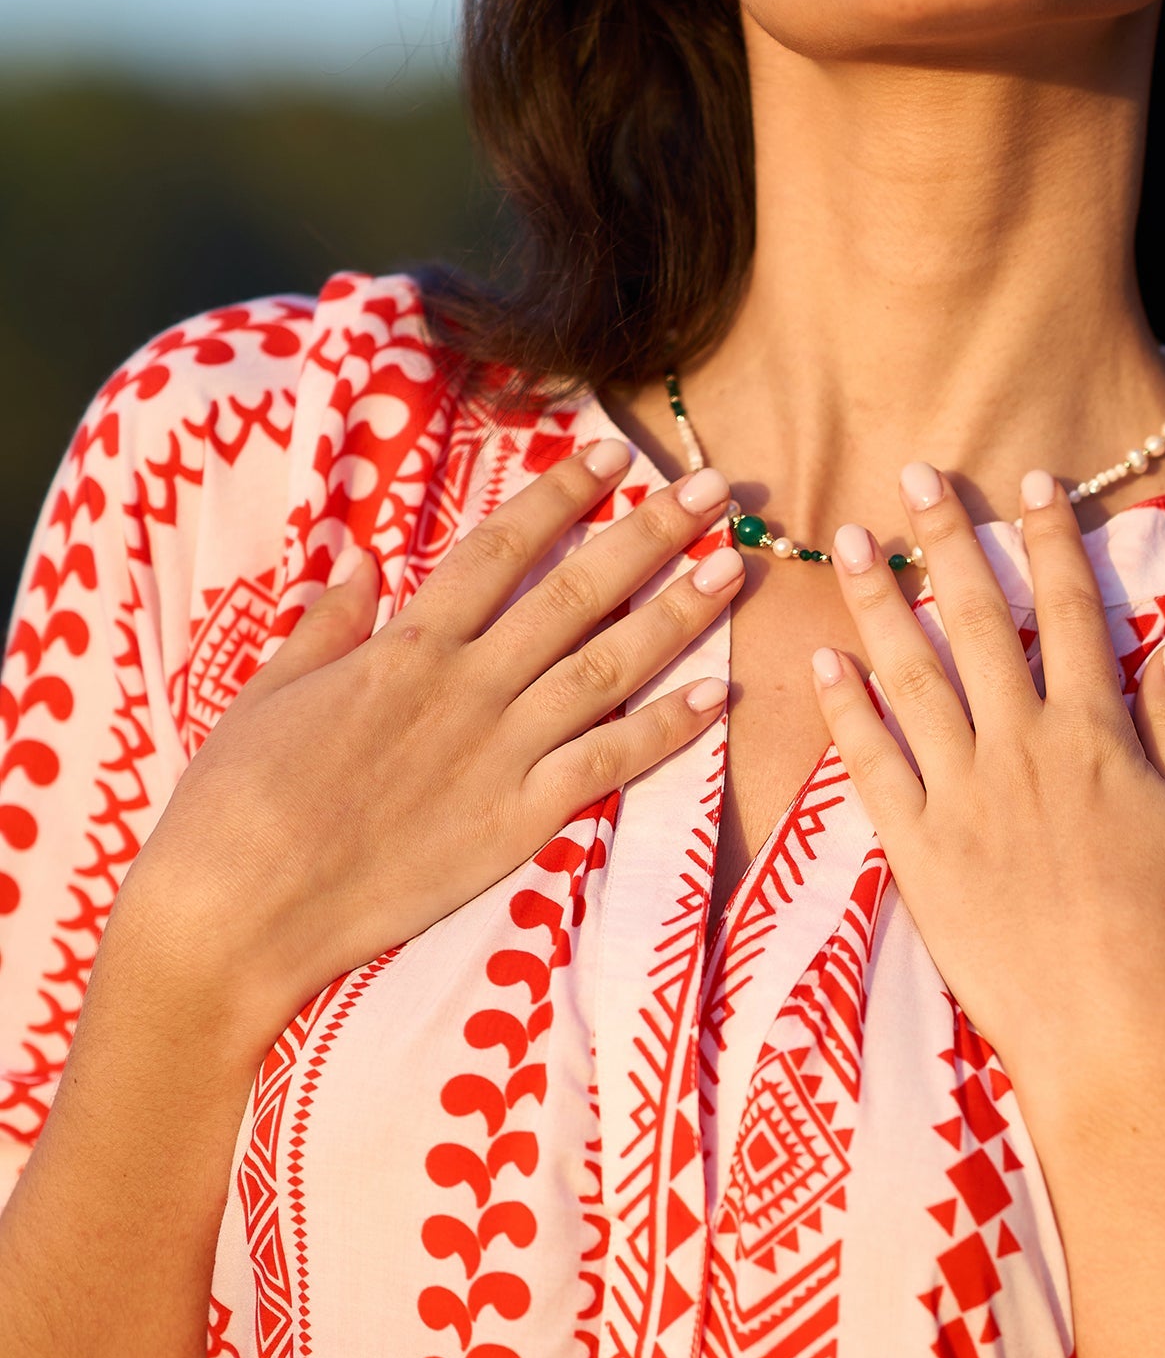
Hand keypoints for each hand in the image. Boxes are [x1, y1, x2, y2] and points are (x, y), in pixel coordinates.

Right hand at [116, 443, 742, 1053]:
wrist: (240, 904)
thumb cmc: (237, 798)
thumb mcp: (271, 690)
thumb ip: (327, 622)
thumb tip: (362, 559)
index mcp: (404, 646)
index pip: (502, 549)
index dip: (562, 494)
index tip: (613, 453)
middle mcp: (465, 687)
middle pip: (575, 594)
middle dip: (649, 534)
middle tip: (709, 489)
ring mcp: (497, 754)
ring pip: (608, 667)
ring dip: (678, 615)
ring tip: (734, 568)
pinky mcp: (515, 822)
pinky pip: (607, 763)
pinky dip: (666, 728)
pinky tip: (718, 695)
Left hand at [810, 464, 1164, 1106]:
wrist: (1120, 1035)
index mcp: (1099, 733)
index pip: (1075, 610)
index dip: (1052, 537)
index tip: (1031, 477)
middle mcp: (1026, 746)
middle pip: (982, 620)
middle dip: (951, 539)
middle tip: (914, 474)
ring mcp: (965, 797)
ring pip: (914, 675)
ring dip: (883, 601)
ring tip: (853, 541)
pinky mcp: (919, 852)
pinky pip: (873, 765)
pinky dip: (847, 710)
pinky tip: (823, 661)